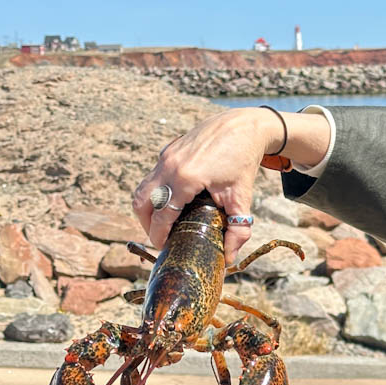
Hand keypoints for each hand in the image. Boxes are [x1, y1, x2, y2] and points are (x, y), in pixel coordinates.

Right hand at [133, 108, 276, 264]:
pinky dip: (155, 192)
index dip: (159, 235)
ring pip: (143, 188)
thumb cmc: (243, 160)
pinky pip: (153, 176)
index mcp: (185, 179)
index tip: (163, 248)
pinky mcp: (168, 150)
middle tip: (159, 237)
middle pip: (142, 203)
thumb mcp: (242, 197)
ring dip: (148, 208)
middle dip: (146, 224)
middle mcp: (169, 166)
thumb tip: (229, 257)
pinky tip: (172, 201)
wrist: (244, 126)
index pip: (162, 216)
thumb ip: (238, 230)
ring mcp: (166, 156)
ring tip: (162, 222)